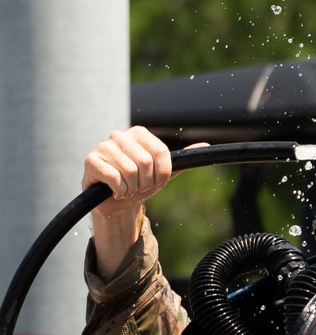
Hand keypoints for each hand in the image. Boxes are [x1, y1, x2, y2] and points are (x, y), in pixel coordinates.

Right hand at [84, 127, 206, 279]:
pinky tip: (115, 190)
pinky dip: (119, 190)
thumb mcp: (163, 173)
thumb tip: (205, 146)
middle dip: (146, 182)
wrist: (115, 201)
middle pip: (146, 162)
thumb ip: (181, 159)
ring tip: (126, 187)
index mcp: (139, 133)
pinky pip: (113, 177)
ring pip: (130, 171)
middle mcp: (120, 135)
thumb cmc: (140, 183)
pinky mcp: (90, 160)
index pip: (161, 153)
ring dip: (131, 188)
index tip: (155, 181)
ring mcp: (103, 146)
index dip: (162, 174)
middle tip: (138, 186)